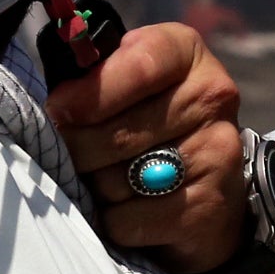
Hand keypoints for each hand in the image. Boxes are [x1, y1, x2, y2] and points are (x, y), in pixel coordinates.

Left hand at [46, 21, 246, 273]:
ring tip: (106, 178)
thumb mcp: (125, 80)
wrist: (207, 180)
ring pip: (118, 180)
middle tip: (72, 153)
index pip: (139, 66)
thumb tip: (58, 106)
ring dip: (97, 187)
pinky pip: (129, 220)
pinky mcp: (209, 204)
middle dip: (78, 149)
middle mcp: (211, 96)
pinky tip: (126, 208)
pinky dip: (114, 221)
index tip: (59, 109)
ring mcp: (217, 152)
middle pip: (118, 132)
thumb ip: (93, 77)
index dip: (90, 93)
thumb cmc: (148, 119)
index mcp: (185, 53)